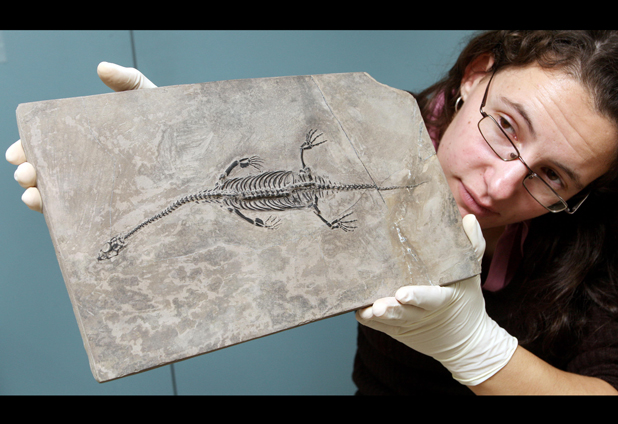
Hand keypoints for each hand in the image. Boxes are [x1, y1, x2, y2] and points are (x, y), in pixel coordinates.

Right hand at [5, 62, 156, 211]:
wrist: (200, 154)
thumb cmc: (170, 126)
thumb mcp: (149, 99)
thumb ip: (128, 81)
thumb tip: (102, 68)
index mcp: (91, 141)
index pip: (51, 146)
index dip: (30, 148)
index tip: (17, 153)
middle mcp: (93, 168)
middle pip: (51, 172)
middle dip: (31, 173)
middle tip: (26, 172)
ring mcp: (104, 190)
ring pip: (63, 197)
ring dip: (40, 197)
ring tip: (33, 193)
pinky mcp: (119, 210)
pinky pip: (87, 218)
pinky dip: (63, 215)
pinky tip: (52, 210)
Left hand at [356, 214, 517, 385]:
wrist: (466, 341)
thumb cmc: (467, 300)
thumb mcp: (472, 274)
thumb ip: (472, 245)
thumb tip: (469, 218)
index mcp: (443, 299)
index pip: (431, 298)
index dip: (417, 296)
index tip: (403, 293)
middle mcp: (423, 314)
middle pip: (405, 313)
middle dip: (392, 310)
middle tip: (378, 307)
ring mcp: (408, 324)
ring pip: (390, 322)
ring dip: (376, 317)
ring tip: (364, 311)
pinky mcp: (397, 330)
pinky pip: (380, 327)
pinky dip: (369, 320)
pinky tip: (358, 310)